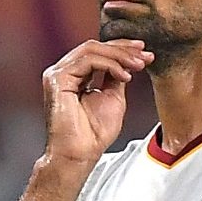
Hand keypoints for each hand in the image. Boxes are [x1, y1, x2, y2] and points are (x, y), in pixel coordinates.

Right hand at [41, 39, 153, 163]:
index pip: (98, 52)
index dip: (122, 49)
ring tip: (138, 65)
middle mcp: (64, 71)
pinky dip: (110, 64)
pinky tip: (124, 75)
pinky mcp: (57, 79)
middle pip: (95, 46)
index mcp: (75, 75)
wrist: (81, 153)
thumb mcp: (113, 97)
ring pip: (92, 50)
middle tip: (145, 55)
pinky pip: (87, 60)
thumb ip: (116, 76)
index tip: (145, 52)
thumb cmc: (94, 133)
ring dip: (119, 55)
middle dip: (123, 49)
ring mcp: (58, 74)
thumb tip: (127, 60)